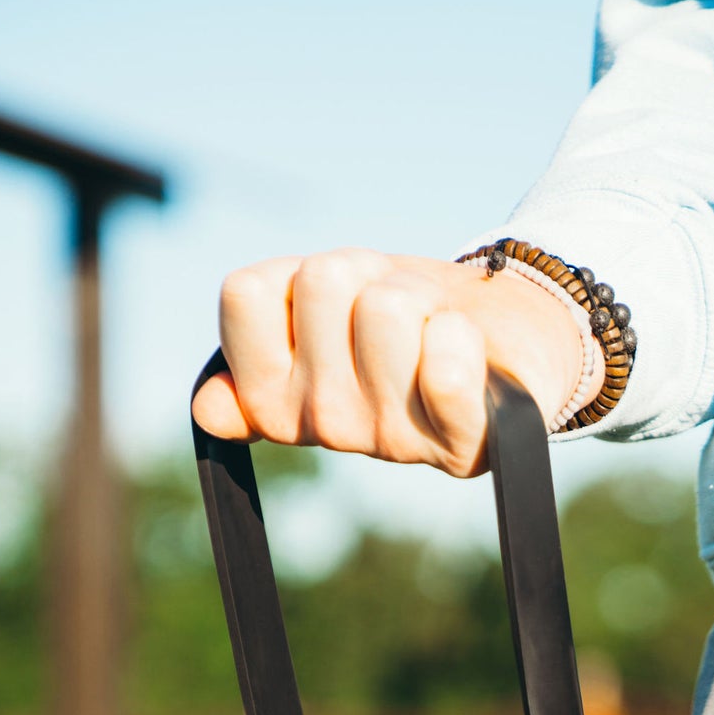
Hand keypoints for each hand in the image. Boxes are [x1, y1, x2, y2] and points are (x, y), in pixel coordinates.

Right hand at [190, 249, 584, 476]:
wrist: (504, 344)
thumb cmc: (402, 322)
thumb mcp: (319, 319)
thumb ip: (258, 347)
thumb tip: (209, 411)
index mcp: (275, 401)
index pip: (242, 294)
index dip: (288, 273)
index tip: (326, 302)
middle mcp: (328, 427)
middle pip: (320, 281)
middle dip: (364, 272)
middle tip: (394, 308)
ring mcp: (393, 440)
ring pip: (385, 307)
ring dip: (417, 293)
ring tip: (431, 326)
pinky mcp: (463, 442)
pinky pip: (445, 365)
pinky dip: (460, 335)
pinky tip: (465, 348)